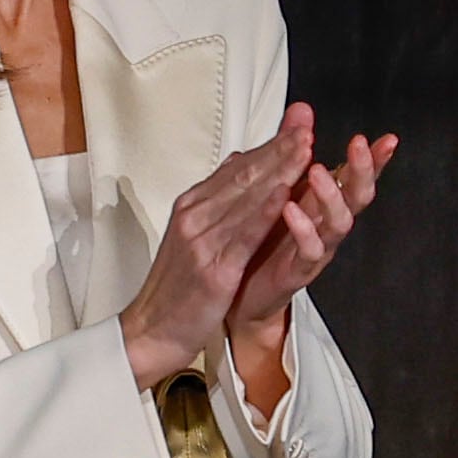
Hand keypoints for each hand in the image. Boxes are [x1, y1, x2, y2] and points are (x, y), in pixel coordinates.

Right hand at [117, 107, 311, 388]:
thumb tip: (240, 162)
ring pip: (246, 198)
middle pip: (243, 175)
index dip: (270, 146)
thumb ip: (217, 201)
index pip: (236, 168)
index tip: (297, 127)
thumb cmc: (176, 287)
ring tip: (305, 148)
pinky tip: (285, 194)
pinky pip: (243, 234)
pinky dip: (265, 211)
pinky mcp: (213, 269)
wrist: (150, 331)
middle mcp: (194, 215)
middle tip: (307, 127)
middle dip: (279, 149)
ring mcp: (201, 240)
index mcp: (191, 205)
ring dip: (279, 170)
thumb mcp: (193, 236)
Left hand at [224, 110, 397, 414]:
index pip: (355, 176)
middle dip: (362, 170)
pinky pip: (307, 250)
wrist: (239, 291)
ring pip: (338, 222)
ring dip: (330, 196)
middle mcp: (326, 224)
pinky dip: (302, 229)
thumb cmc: (263, 236)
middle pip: (357, 196)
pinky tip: (290, 209)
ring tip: (319, 171)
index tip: (388, 140)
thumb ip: (292, 149)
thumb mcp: (277, 185)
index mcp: (323, 202)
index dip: (374, 159)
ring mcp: (316, 248)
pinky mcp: (297, 270)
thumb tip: (301, 109)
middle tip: (358, 145)